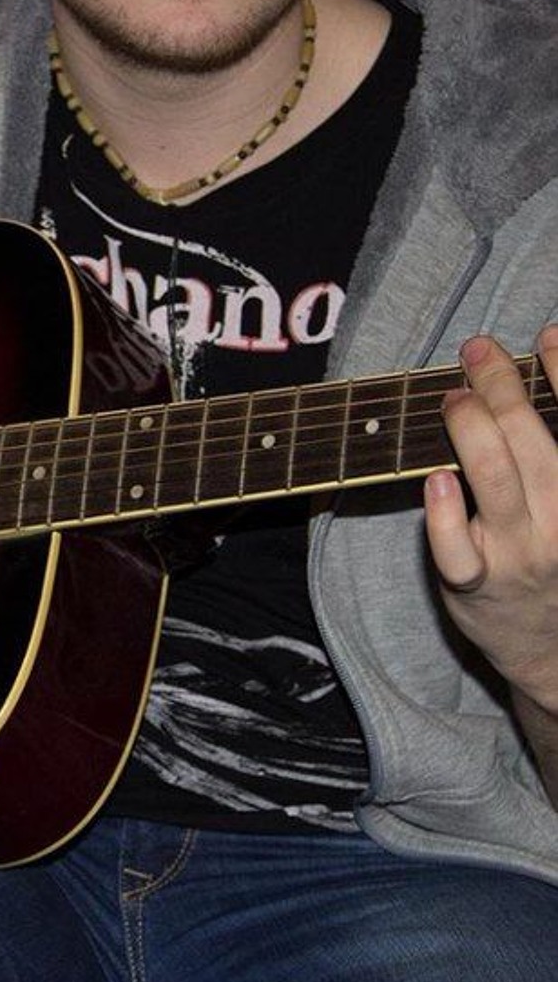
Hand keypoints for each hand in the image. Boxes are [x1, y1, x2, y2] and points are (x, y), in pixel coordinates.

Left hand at [424, 328, 557, 711]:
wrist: (552, 646)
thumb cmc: (557, 553)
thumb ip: (557, 443)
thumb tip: (546, 357)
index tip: (547, 335)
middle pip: (533, 440)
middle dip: (503, 386)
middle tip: (477, 352)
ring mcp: (520, 554)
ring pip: (497, 480)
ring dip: (471, 428)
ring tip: (454, 396)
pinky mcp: (475, 584)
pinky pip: (456, 549)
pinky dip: (443, 515)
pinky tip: (435, 480)